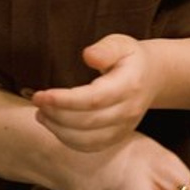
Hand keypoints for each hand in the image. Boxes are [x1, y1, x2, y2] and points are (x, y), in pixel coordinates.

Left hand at [33, 34, 158, 150]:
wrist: (152, 76)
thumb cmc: (130, 57)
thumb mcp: (120, 43)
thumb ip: (105, 49)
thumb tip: (88, 55)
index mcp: (128, 85)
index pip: (94, 99)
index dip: (65, 100)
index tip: (42, 94)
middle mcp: (128, 110)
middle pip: (88, 122)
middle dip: (56, 114)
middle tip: (36, 100)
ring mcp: (124, 127)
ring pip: (87, 139)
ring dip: (59, 129)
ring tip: (40, 114)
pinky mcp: (118, 137)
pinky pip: (91, 146)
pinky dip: (68, 140)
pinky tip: (54, 125)